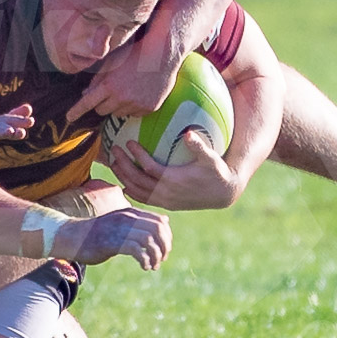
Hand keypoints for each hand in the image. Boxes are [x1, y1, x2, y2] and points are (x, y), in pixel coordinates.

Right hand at [53, 207, 171, 269]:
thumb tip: (165, 221)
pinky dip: (145, 260)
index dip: (167, 237)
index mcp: (130, 212)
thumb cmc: (97, 232)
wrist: (72, 236)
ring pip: (149, 239)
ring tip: (153, 266)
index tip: (164, 250)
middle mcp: (127, 218)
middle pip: (158, 229)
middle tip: (161, 259)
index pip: (160, 221)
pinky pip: (136, 250)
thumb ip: (140, 221)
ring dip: (155, 255)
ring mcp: (119, 229)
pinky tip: (144, 267)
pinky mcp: (112, 242)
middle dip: (164, 247)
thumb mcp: (120, 221)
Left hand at [65, 39, 180, 121]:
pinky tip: (138, 92)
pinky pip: (133, 114)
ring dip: (117, 105)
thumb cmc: (134, 54)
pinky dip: (132, 107)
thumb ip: (97, 79)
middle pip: (101, 111)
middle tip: (109, 91)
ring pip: (117, 114)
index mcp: (109, 85)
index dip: (76, 111)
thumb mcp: (111, 62)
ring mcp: (136, 105)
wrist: (162, 55)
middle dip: (101, 103)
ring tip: (127, 89)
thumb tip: (86, 94)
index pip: (87, 103)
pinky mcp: (148, 109)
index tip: (69, 118)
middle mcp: (121, 98)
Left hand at [111, 129, 237, 210]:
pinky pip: (144, 199)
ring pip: (137, 191)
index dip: (137, 155)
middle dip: (123, 165)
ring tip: (114, 163)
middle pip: (137, 180)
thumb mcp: (211, 158)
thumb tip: (188, 133)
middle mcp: (166, 192)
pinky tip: (125, 184)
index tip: (129, 142)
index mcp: (174, 180)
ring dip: (123, 178)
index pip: (148, 168)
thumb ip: (198, 146)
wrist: (223, 194)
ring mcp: (165, 200)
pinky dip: (132, 192)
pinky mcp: (166, 204)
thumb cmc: (217, 172)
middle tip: (114, 149)